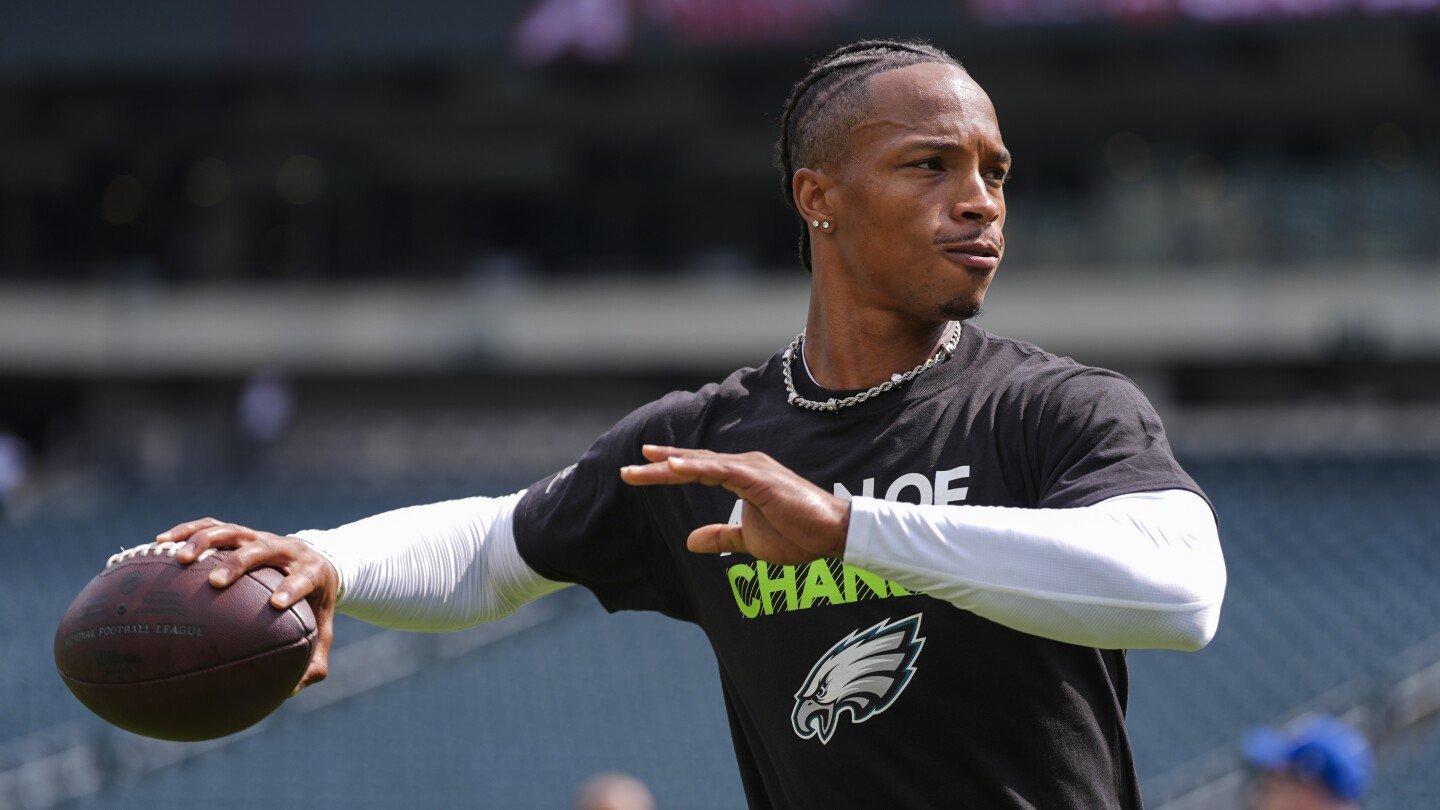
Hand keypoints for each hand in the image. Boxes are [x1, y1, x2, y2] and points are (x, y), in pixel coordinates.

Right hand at [157, 518, 337, 692]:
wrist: (316, 563)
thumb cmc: (314, 605)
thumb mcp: (321, 631)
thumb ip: (313, 662)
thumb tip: (291, 691)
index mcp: (312, 572)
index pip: (304, 578)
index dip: (292, 588)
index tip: (275, 603)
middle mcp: (287, 549)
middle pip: (263, 548)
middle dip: (239, 563)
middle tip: (215, 582)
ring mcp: (261, 537)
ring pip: (233, 531)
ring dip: (206, 541)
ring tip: (178, 558)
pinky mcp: (241, 532)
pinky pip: (212, 525)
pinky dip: (187, 531)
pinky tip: (159, 543)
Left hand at [620, 445, 849, 565]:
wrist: (833, 536)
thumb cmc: (799, 535)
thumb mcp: (749, 541)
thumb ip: (722, 536)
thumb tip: (691, 542)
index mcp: (742, 476)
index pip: (697, 470)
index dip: (668, 470)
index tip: (639, 470)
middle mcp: (745, 466)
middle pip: (693, 462)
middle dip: (659, 466)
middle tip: (626, 469)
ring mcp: (752, 469)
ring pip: (702, 463)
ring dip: (669, 465)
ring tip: (641, 464)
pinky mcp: (759, 479)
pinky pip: (720, 470)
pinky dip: (695, 467)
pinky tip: (672, 466)